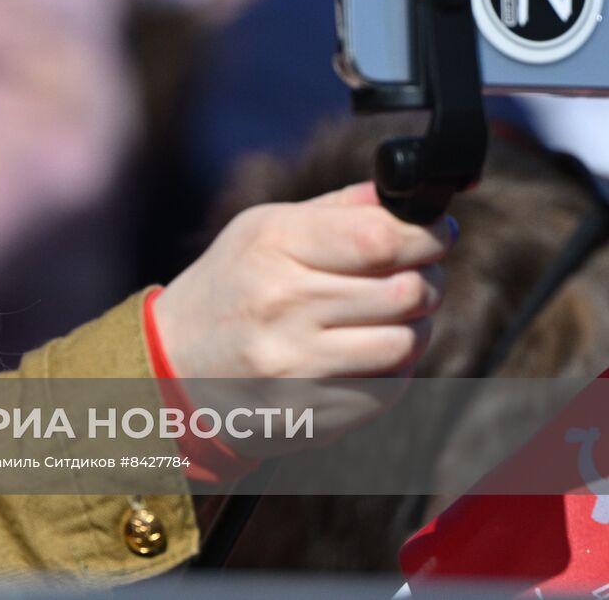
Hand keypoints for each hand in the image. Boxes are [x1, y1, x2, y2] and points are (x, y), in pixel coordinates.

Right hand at [151, 182, 451, 455]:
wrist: (171, 364)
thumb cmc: (229, 286)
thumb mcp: (261, 231)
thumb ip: (337, 210)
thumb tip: (413, 197)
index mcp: (272, 245)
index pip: (381, 237)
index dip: (427, 234)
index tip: (436, 234)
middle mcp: (282, 303)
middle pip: (406, 290)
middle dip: (425, 281)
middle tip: (412, 277)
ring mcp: (294, 364)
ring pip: (406, 344)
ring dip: (411, 330)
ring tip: (385, 320)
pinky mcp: (307, 411)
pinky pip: (388, 390)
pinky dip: (390, 372)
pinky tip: (361, 356)